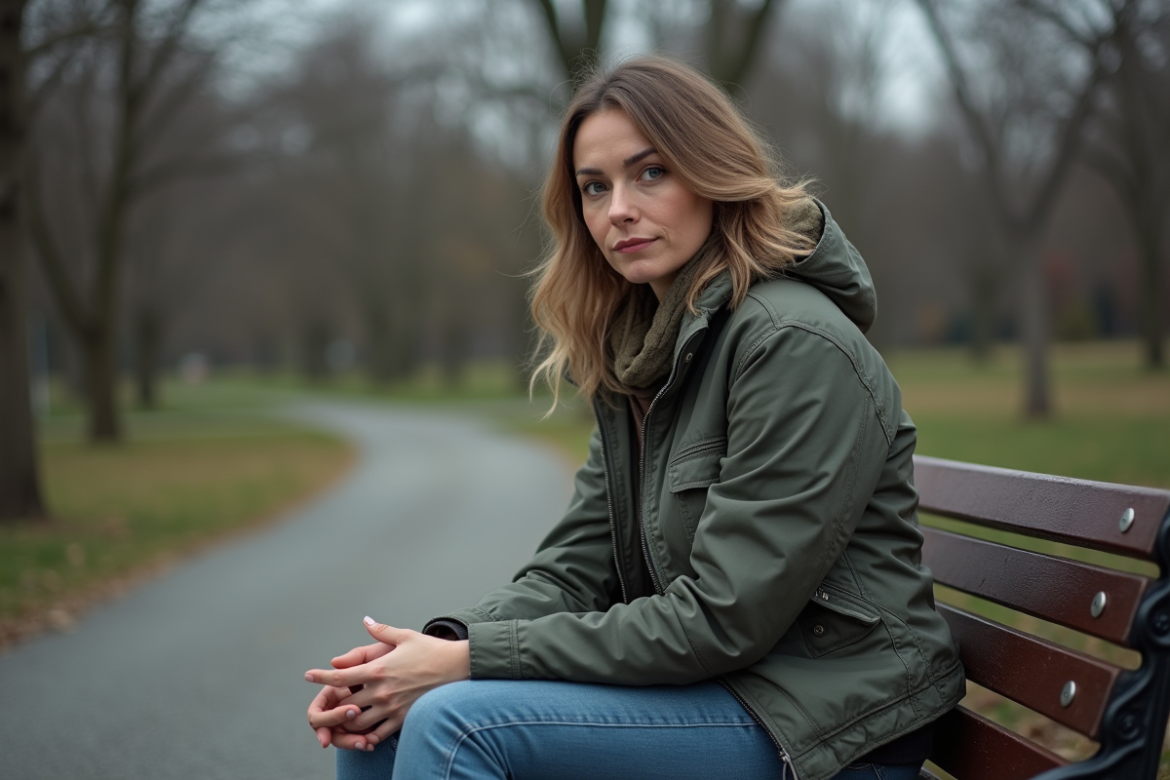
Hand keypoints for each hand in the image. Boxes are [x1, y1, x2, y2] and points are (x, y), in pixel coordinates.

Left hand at [305, 617, 470, 750]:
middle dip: (332, 705)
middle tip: (326, 705)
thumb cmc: (431, 650)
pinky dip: (367, 736)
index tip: (308, 675)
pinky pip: (378, 734)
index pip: (340, 676)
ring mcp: (391, 707)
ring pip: (357, 723)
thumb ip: (381, 631)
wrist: (457, 668)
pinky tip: (363, 734)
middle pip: (344, 704)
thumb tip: (365, 620)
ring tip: (342, 720)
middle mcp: (380, 691)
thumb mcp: (405, 636)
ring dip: (347, 722)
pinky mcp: (403, 719)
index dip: (320, 677)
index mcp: (378, 669)